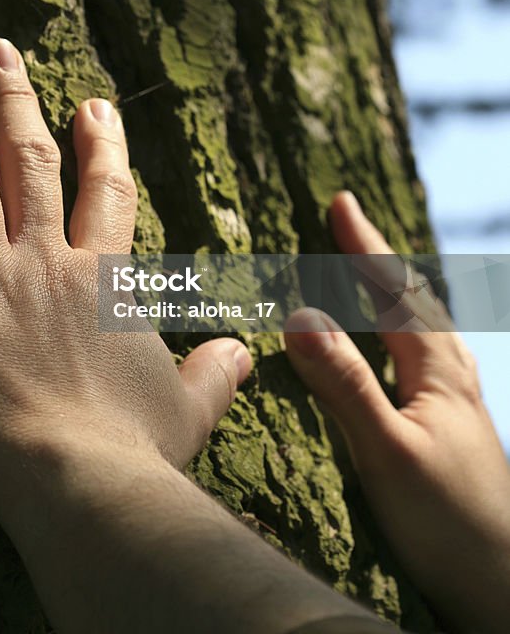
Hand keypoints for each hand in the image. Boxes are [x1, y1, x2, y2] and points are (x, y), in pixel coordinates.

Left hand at [0, 39, 251, 519]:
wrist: (78, 479)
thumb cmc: (133, 451)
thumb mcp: (188, 409)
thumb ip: (214, 373)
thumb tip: (243, 353)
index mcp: (104, 276)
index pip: (105, 191)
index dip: (101, 144)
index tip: (92, 105)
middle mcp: (47, 258)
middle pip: (28, 160)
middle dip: (12, 99)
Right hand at [284, 191, 509, 633]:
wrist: (501, 588)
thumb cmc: (451, 525)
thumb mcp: (385, 451)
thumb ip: (344, 383)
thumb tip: (298, 313)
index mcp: (439, 371)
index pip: (396, 290)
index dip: (365, 244)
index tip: (340, 201)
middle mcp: (452, 380)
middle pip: (415, 302)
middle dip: (379, 261)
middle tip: (349, 225)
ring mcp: (455, 409)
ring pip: (424, 332)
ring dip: (393, 296)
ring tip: (370, 279)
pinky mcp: (451, 437)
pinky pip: (423, 364)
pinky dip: (400, 338)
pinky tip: (394, 360)